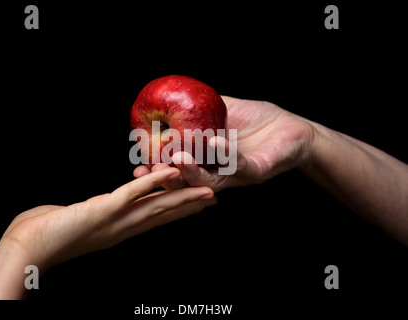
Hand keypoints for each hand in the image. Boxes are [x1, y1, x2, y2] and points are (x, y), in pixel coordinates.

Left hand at [0, 168, 215, 298]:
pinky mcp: (102, 209)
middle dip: (188, 206)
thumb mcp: (82, 220)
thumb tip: (103, 203)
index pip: (153, 219)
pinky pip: (131, 194)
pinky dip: (152, 182)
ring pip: (155, 206)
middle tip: (212, 197)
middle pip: (162, 215)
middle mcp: (121, 228)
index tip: (195, 205)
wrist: (26, 248)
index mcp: (117, 230)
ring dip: (182, 197)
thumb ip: (96, 211)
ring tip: (205, 191)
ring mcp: (114, 220)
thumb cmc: (46, 233)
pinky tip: (169, 173)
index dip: (177, 211)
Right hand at [133, 96, 315, 191]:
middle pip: (188, 181)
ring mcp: (237, 174)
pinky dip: (226, 154)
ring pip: (210, 180)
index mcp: (207, 161)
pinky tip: (214, 141)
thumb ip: (200, 106)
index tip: (137, 165)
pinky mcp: (258, 170)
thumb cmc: (260, 121)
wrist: (295, 130)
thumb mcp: (224, 110)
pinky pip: (240, 165)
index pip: (178, 169)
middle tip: (149, 169)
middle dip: (168, 177)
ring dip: (191, 170)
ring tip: (176, 158)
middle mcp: (219, 171)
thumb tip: (173, 96)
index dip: (157, 169)